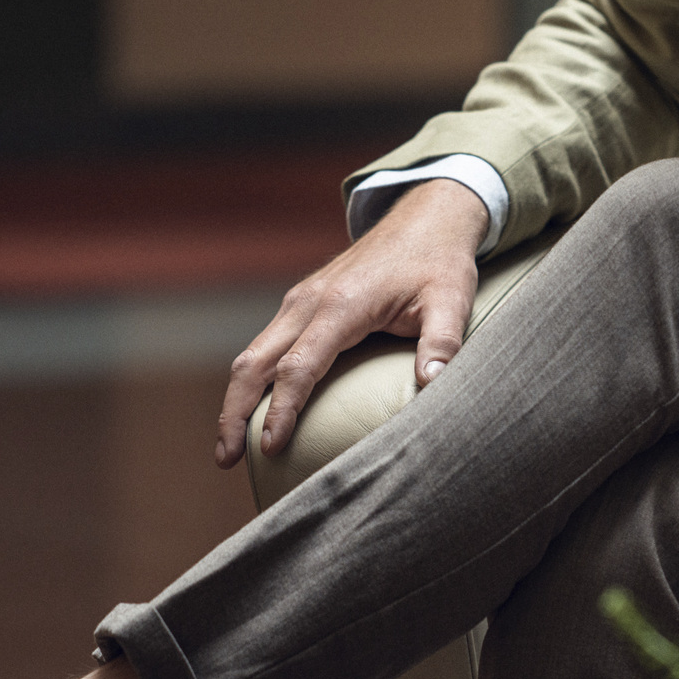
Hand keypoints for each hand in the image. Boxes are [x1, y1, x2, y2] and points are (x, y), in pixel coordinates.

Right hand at [215, 178, 488, 468]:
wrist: (425, 218)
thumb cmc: (439, 262)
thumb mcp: (452, 300)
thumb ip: (444, 343)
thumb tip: (433, 384)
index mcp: (342, 305)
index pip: (299, 366)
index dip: (283, 409)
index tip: (271, 447)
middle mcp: (309, 302)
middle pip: (255, 363)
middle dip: (235, 413)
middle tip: (226, 459)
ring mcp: (300, 301)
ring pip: (252, 354)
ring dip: (235, 400)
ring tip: (228, 447)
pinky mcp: (301, 304)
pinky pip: (266, 345)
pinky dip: (251, 380)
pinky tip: (254, 411)